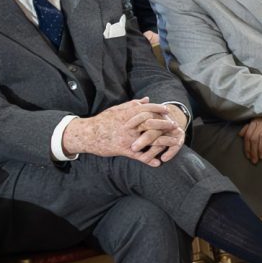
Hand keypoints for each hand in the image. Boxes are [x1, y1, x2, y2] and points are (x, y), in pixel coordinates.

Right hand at [65, 99, 187, 166]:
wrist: (87, 135)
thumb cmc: (103, 121)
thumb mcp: (117, 110)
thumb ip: (132, 105)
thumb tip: (147, 99)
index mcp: (126, 114)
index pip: (146, 109)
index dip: (158, 109)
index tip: (168, 110)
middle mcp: (128, 125)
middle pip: (150, 123)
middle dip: (164, 124)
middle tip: (174, 125)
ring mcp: (126, 138)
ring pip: (148, 140)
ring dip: (162, 142)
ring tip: (174, 143)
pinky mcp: (123, 149)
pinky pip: (138, 156)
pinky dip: (148, 160)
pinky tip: (157, 163)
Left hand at [241, 114, 261, 163]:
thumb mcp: (260, 121)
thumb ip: (250, 127)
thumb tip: (240, 134)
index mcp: (255, 120)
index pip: (248, 135)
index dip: (247, 147)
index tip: (248, 156)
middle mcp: (261, 120)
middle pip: (254, 137)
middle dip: (253, 150)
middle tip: (255, 160)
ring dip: (261, 148)